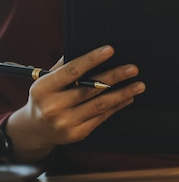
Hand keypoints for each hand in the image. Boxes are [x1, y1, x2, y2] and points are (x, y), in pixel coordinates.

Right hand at [6, 45, 145, 162]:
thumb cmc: (45, 98)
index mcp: (43, 88)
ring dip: (123, 94)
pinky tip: (128, 98)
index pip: (72, 71)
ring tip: (139, 85)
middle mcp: (53, 106)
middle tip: (133, 69)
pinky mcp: (77, 134)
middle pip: (90, 88)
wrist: (35, 130)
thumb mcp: (47, 81)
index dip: (92, 59)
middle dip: (114, 77)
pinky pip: (102, 117)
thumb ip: (64, 66)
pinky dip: (117, 106)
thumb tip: (87, 48)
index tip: (110, 50)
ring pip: (100, 105)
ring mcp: (65, 122)